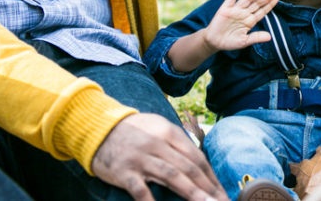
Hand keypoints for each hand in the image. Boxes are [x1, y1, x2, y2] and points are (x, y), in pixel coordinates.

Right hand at [91, 113, 227, 200]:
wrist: (98, 129)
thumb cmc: (134, 132)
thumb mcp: (159, 128)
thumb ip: (178, 143)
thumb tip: (200, 163)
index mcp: (170, 133)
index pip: (197, 158)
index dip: (212, 177)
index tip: (222, 193)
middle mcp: (158, 144)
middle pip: (189, 168)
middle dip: (208, 189)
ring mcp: (141, 158)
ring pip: (172, 176)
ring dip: (192, 193)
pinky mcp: (124, 171)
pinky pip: (140, 189)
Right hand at [202, 0, 276, 51]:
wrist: (213, 42)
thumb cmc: (230, 42)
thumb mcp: (244, 41)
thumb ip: (256, 38)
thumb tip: (270, 37)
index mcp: (250, 21)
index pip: (261, 11)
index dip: (269, 5)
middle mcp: (244, 13)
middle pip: (256, 4)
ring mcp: (235, 10)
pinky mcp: (225, 8)